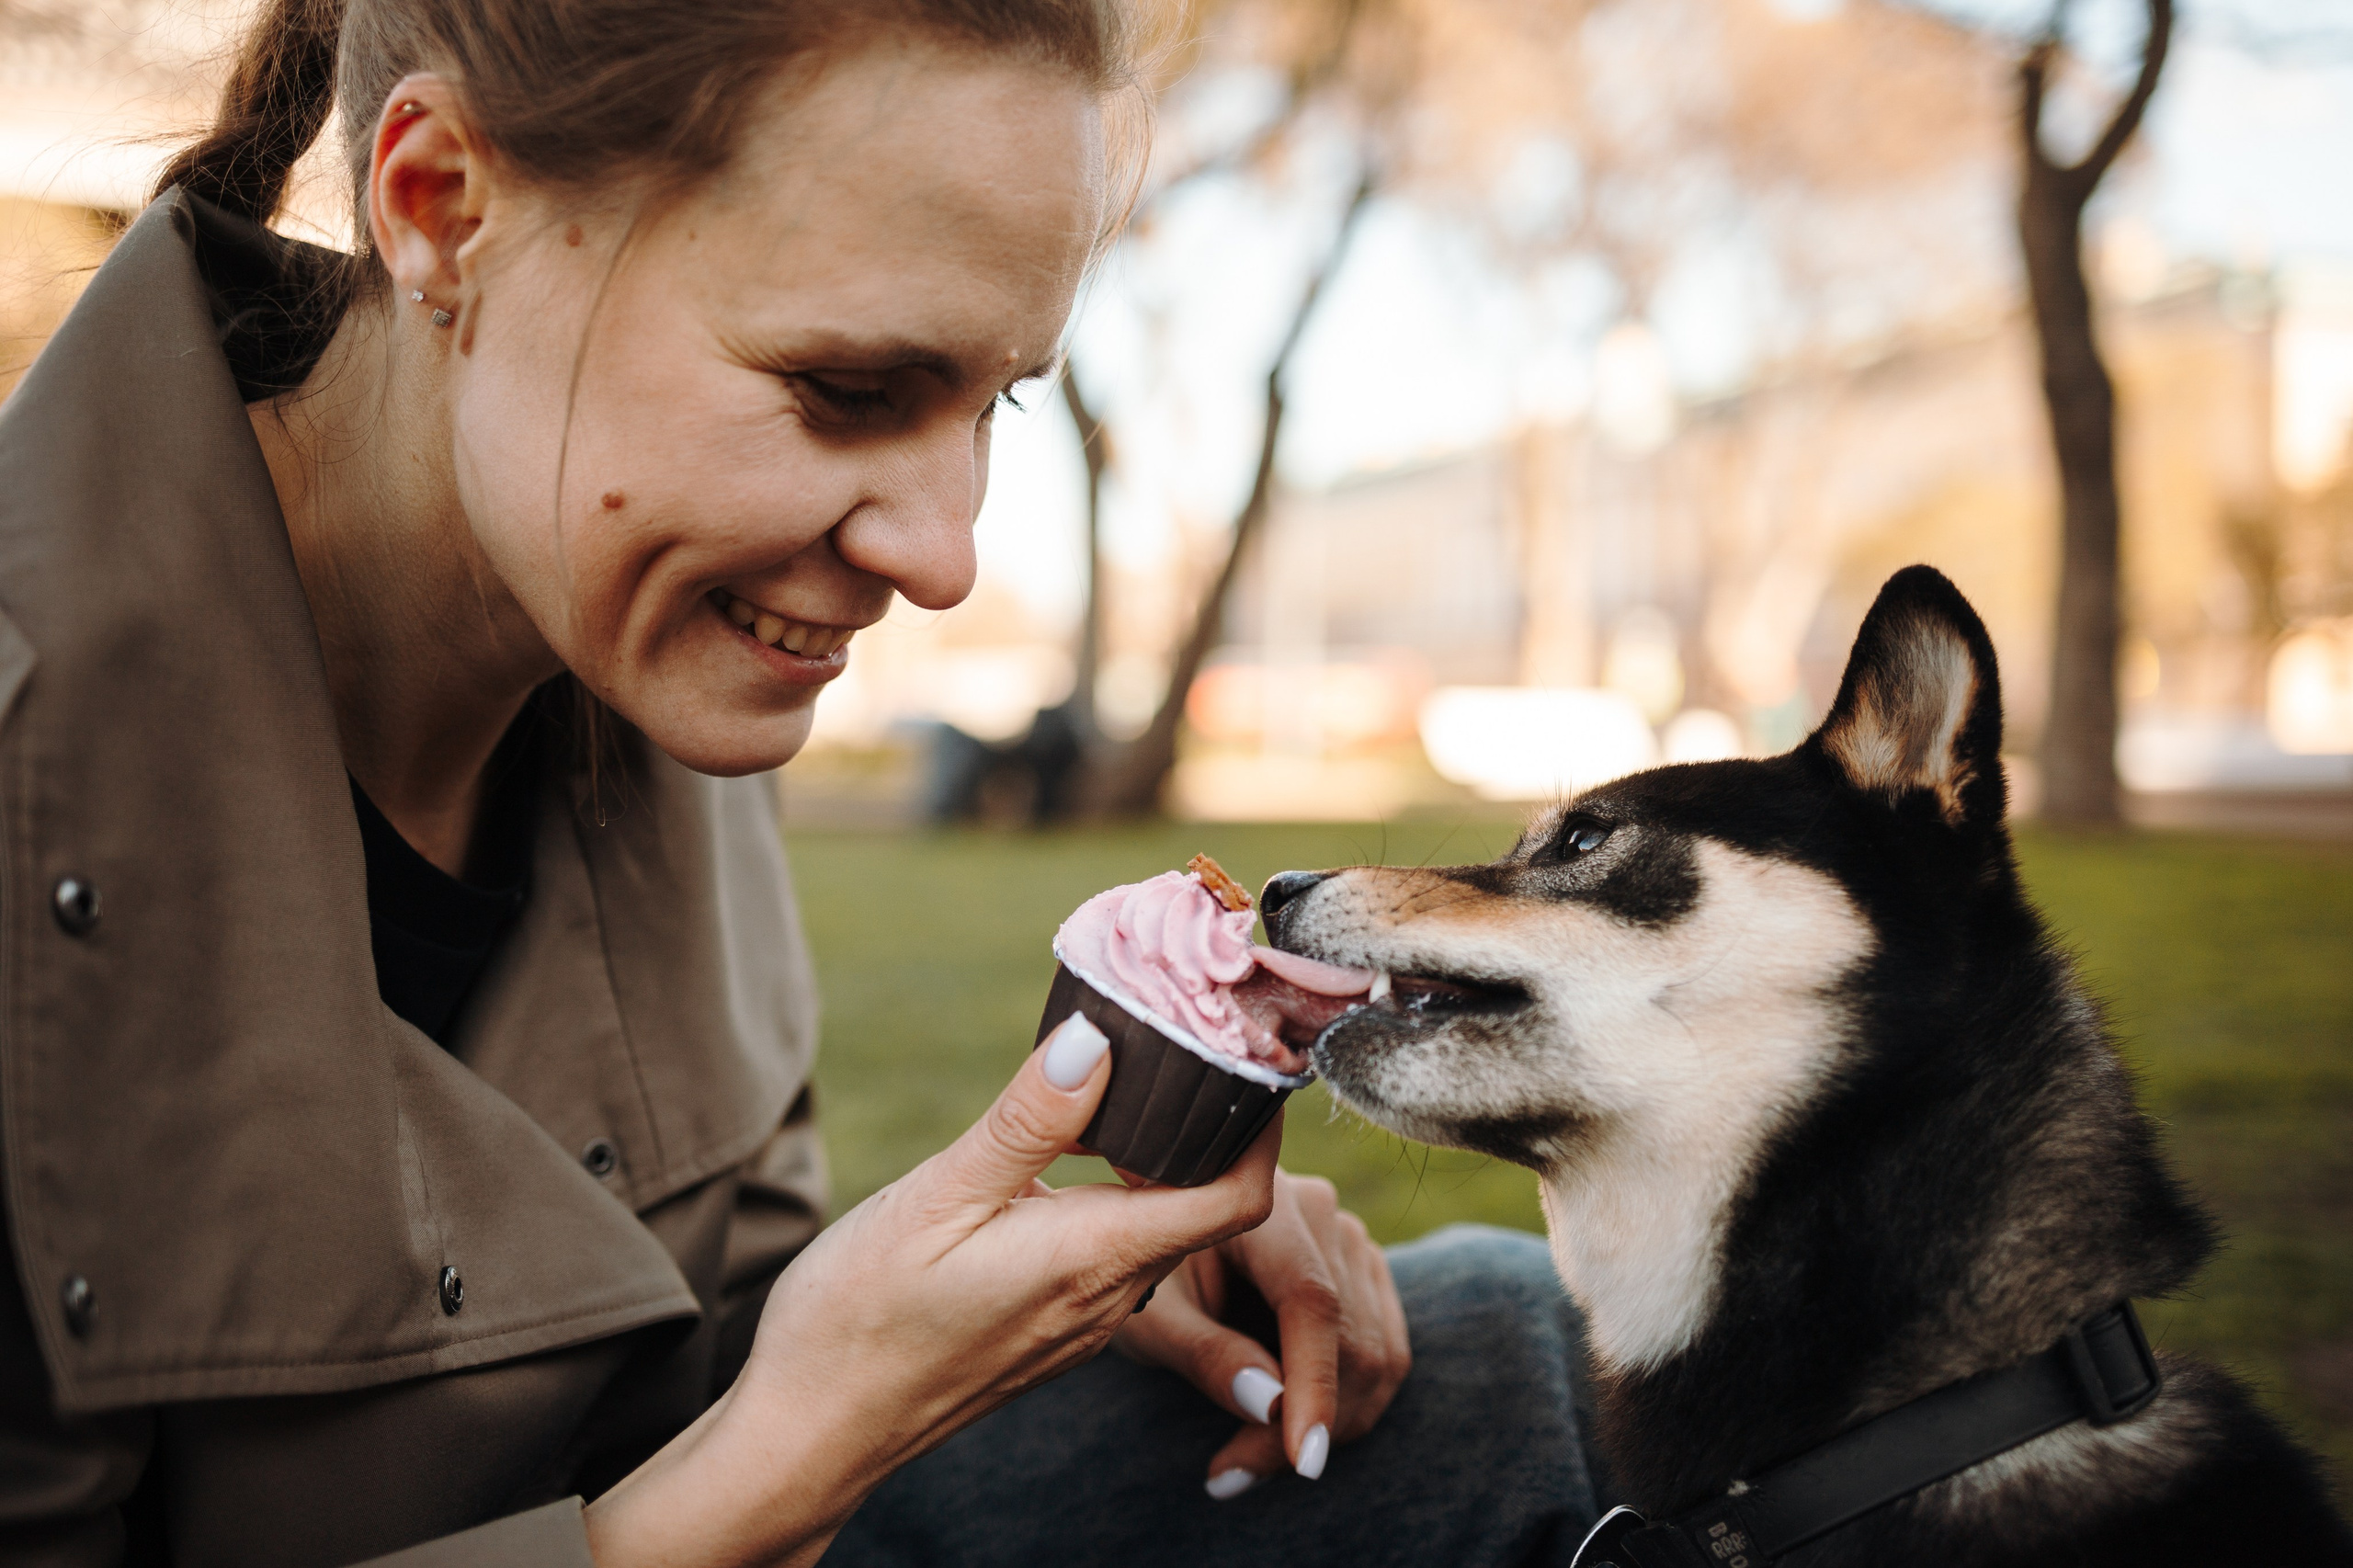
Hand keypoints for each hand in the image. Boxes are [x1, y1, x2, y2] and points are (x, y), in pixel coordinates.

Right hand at [583, 1014, 1278, 1567]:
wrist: (811, 1432)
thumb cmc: (859, 1319)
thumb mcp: (937, 1198)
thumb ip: (1028, 1122)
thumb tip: (1100, 1041)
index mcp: (1094, 1258)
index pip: (1238, 1197)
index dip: (1259, 1127)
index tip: (1246, 1059)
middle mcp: (1107, 1298)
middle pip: (1207, 1208)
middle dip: (1210, 1129)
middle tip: (1185, 1047)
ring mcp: (1081, 1323)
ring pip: (1160, 1231)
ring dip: (1160, 1163)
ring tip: (1127, 1086)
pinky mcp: (1051, 1332)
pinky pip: (1117, 1258)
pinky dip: (1117, 1200)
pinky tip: (1068, 1159)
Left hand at [1113, 1170, 1410, 1497]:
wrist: (1156, 1241)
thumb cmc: (1141, 1274)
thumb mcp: (1152, 1317)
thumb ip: (1205, 1354)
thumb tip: (1270, 1403)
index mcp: (1264, 1203)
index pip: (1311, 1300)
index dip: (1313, 1383)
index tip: (1303, 1461)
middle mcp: (1324, 1213)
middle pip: (1350, 1340)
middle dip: (1303, 1424)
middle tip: (1232, 1475)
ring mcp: (1352, 1242)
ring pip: (1375, 1358)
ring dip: (1323, 1427)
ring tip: (1244, 1463)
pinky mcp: (1366, 1276)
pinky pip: (1383, 1357)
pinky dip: (1342, 1410)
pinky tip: (1282, 1437)